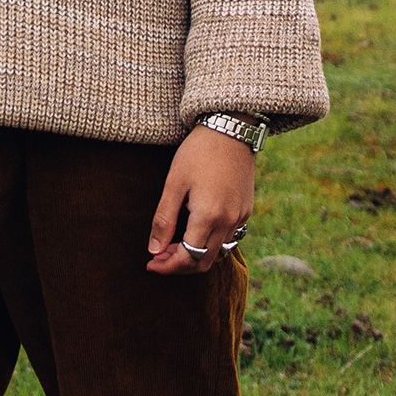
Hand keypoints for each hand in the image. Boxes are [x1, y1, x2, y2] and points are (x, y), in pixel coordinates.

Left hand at [146, 126, 253, 275]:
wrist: (230, 129)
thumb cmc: (197, 152)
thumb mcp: (174, 184)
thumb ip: (163, 220)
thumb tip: (154, 251)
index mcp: (208, 216)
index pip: (188, 258)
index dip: (167, 266)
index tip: (150, 264)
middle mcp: (228, 222)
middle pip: (204, 262)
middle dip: (179, 265)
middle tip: (159, 257)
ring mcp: (240, 217)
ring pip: (218, 252)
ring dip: (195, 255)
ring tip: (174, 244)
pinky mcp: (245, 210)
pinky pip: (228, 238)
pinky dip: (210, 243)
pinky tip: (194, 230)